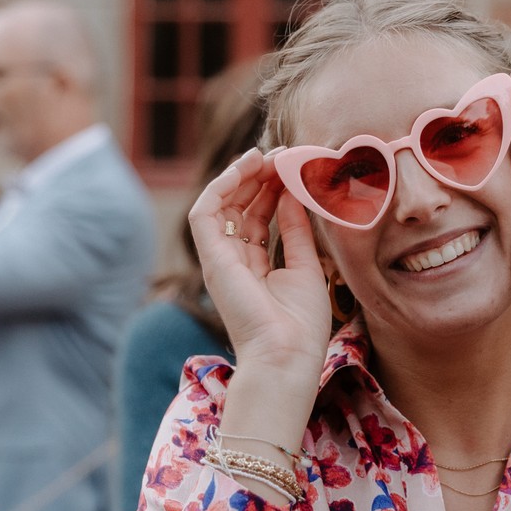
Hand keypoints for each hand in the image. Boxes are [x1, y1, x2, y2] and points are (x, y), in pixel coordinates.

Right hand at [187, 148, 330, 383]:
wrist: (287, 356)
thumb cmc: (300, 325)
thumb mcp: (306, 267)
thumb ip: (296, 231)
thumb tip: (293, 194)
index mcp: (256, 266)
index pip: (258, 217)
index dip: (274, 189)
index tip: (295, 167)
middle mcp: (234, 260)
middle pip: (239, 207)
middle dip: (260, 178)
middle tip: (284, 154)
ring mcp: (219, 259)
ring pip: (221, 204)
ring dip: (241, 176)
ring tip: (266, 155)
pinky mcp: (211, 259)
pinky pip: (204, 212)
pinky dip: (221, 185)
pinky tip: (245, 168)